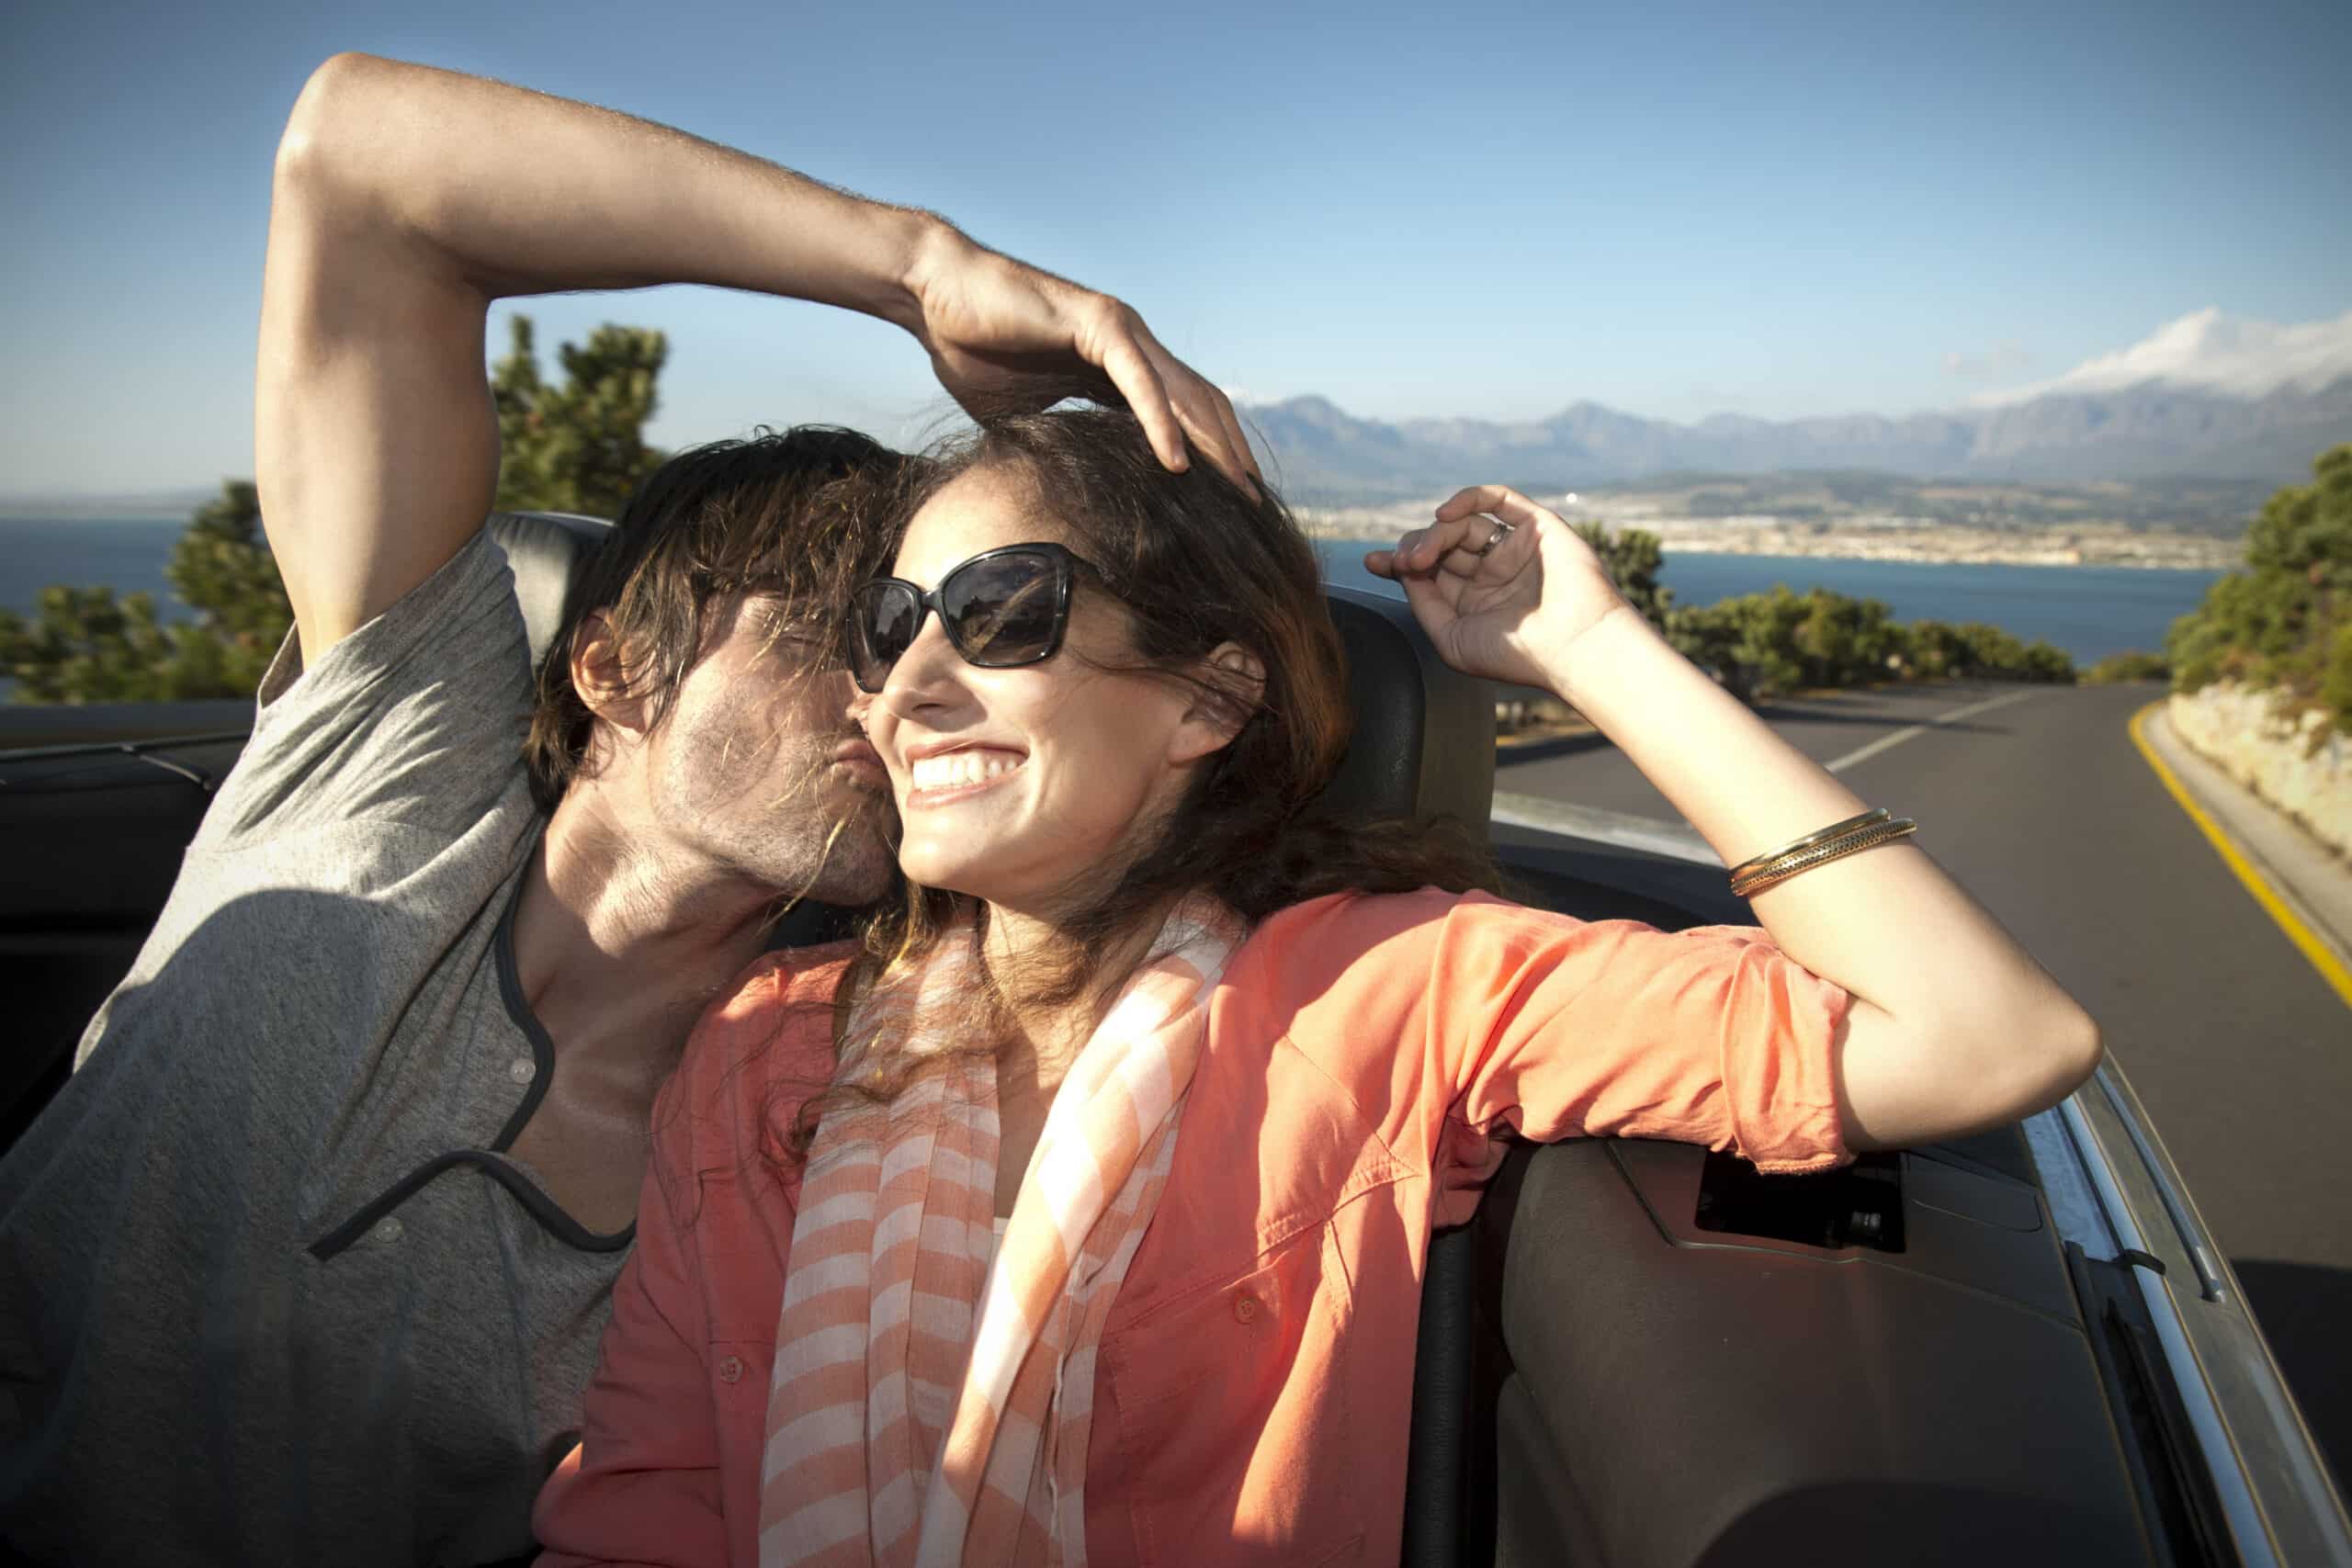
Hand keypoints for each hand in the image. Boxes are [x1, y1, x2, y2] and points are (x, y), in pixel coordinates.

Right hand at [904, 228, 1261, 495]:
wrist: (932, 294)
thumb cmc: (968, 347)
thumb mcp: (1020, 413)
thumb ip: (1052, 438)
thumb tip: (1053, 487)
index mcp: (1119, 367)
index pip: (1182, 414)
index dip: (1211, 456)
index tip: (1230, 503)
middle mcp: (1132, 344)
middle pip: (1201, 404)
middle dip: (1231, 454)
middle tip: (1254, 505)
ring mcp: (1119, 330)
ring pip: (1183, 392)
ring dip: (1212, 444)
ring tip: (1235, 490)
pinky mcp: (1097, 324)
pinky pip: (1139, 381)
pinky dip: (1160, 422)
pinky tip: (1175, 463)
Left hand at [1364, 485, 1630, 695]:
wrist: (1572, 647)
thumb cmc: (1517, 654)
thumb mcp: (1451, 637)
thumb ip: (1424, 602)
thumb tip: (1403, 569)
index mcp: (1476, 600)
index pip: (1432, 570)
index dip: (1400, 562)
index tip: (1373, 562)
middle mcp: (1495, 572)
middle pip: (1442, 544)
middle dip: (1414, 548)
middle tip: (1402, 563)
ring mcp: (1515, 548)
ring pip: (1464, 524)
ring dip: (1435, 533)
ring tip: (1421, 556)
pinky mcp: (1537, 526)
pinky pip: (1499, 499)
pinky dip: (1468, 498)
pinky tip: (1443, 514)